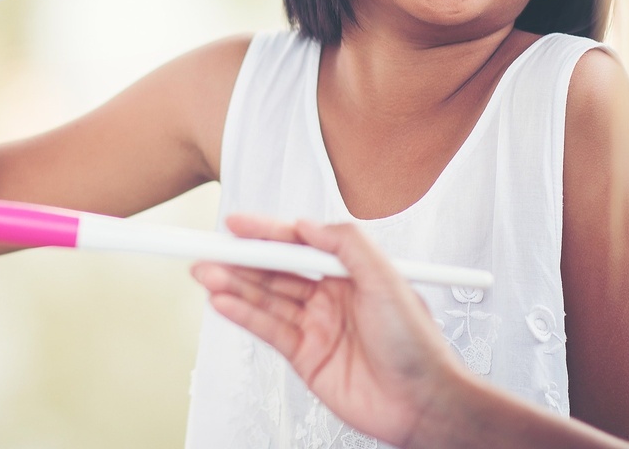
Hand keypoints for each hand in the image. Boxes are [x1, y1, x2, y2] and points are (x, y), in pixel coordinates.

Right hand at [192, 215, 465, 446]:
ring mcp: (316, 327)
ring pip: (266, 300)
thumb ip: (347, 244)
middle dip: (240, 260)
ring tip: (206, 274)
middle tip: (209, 250)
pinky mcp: (305, 357)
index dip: (265, 233)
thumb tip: (308, 224)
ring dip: (234, 286)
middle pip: (275, 271)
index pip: (298, 245)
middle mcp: (330, 297)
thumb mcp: (387, 279)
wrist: (423, 403)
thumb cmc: (418, 346)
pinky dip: (243, 315)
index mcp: (351, 273)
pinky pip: (268, 330)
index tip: (236, 224)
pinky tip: (223, 302)